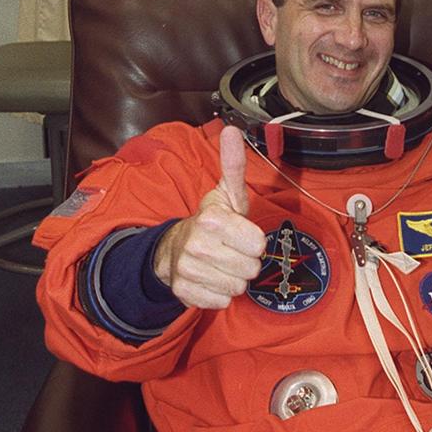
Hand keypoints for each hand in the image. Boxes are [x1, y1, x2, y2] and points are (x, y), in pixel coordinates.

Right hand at [154, 125, 265, 309]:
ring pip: (238, 288)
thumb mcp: (226, 193)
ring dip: (233, 278)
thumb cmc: (211, 221)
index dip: (253, 240)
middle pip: (251, 269)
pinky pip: (222, 302)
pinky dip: (219, 294)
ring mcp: (190, 271)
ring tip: (221, 264)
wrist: (173, 249)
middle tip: (230, 250)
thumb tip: (233, 129)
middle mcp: (198, 245)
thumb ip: (233, 164)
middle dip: (245, 261)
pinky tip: (210, 278)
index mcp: (212, 220)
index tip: (240, 234)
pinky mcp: (186, 294)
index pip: (258, 244)